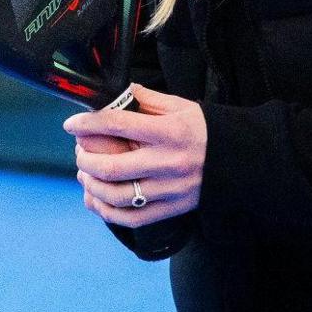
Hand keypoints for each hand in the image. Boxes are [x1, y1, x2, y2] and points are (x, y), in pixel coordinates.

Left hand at [64, 85, 205, 227]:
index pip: (118, 125)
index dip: (88, 124)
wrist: (239, 160)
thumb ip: (145, 99)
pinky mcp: (172, 209)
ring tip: (85, 174)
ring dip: (92, 185)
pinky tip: (97, 199)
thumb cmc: (204, 130)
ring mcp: (170, 190)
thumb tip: (114, 94)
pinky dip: (107, 211)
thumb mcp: (180, 106)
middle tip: (79, 152)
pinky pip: (132, 218)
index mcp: (169, 132)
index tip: (71, 124)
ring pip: (118, 196)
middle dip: (85, 159)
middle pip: (112, 167)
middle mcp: (168, 163)